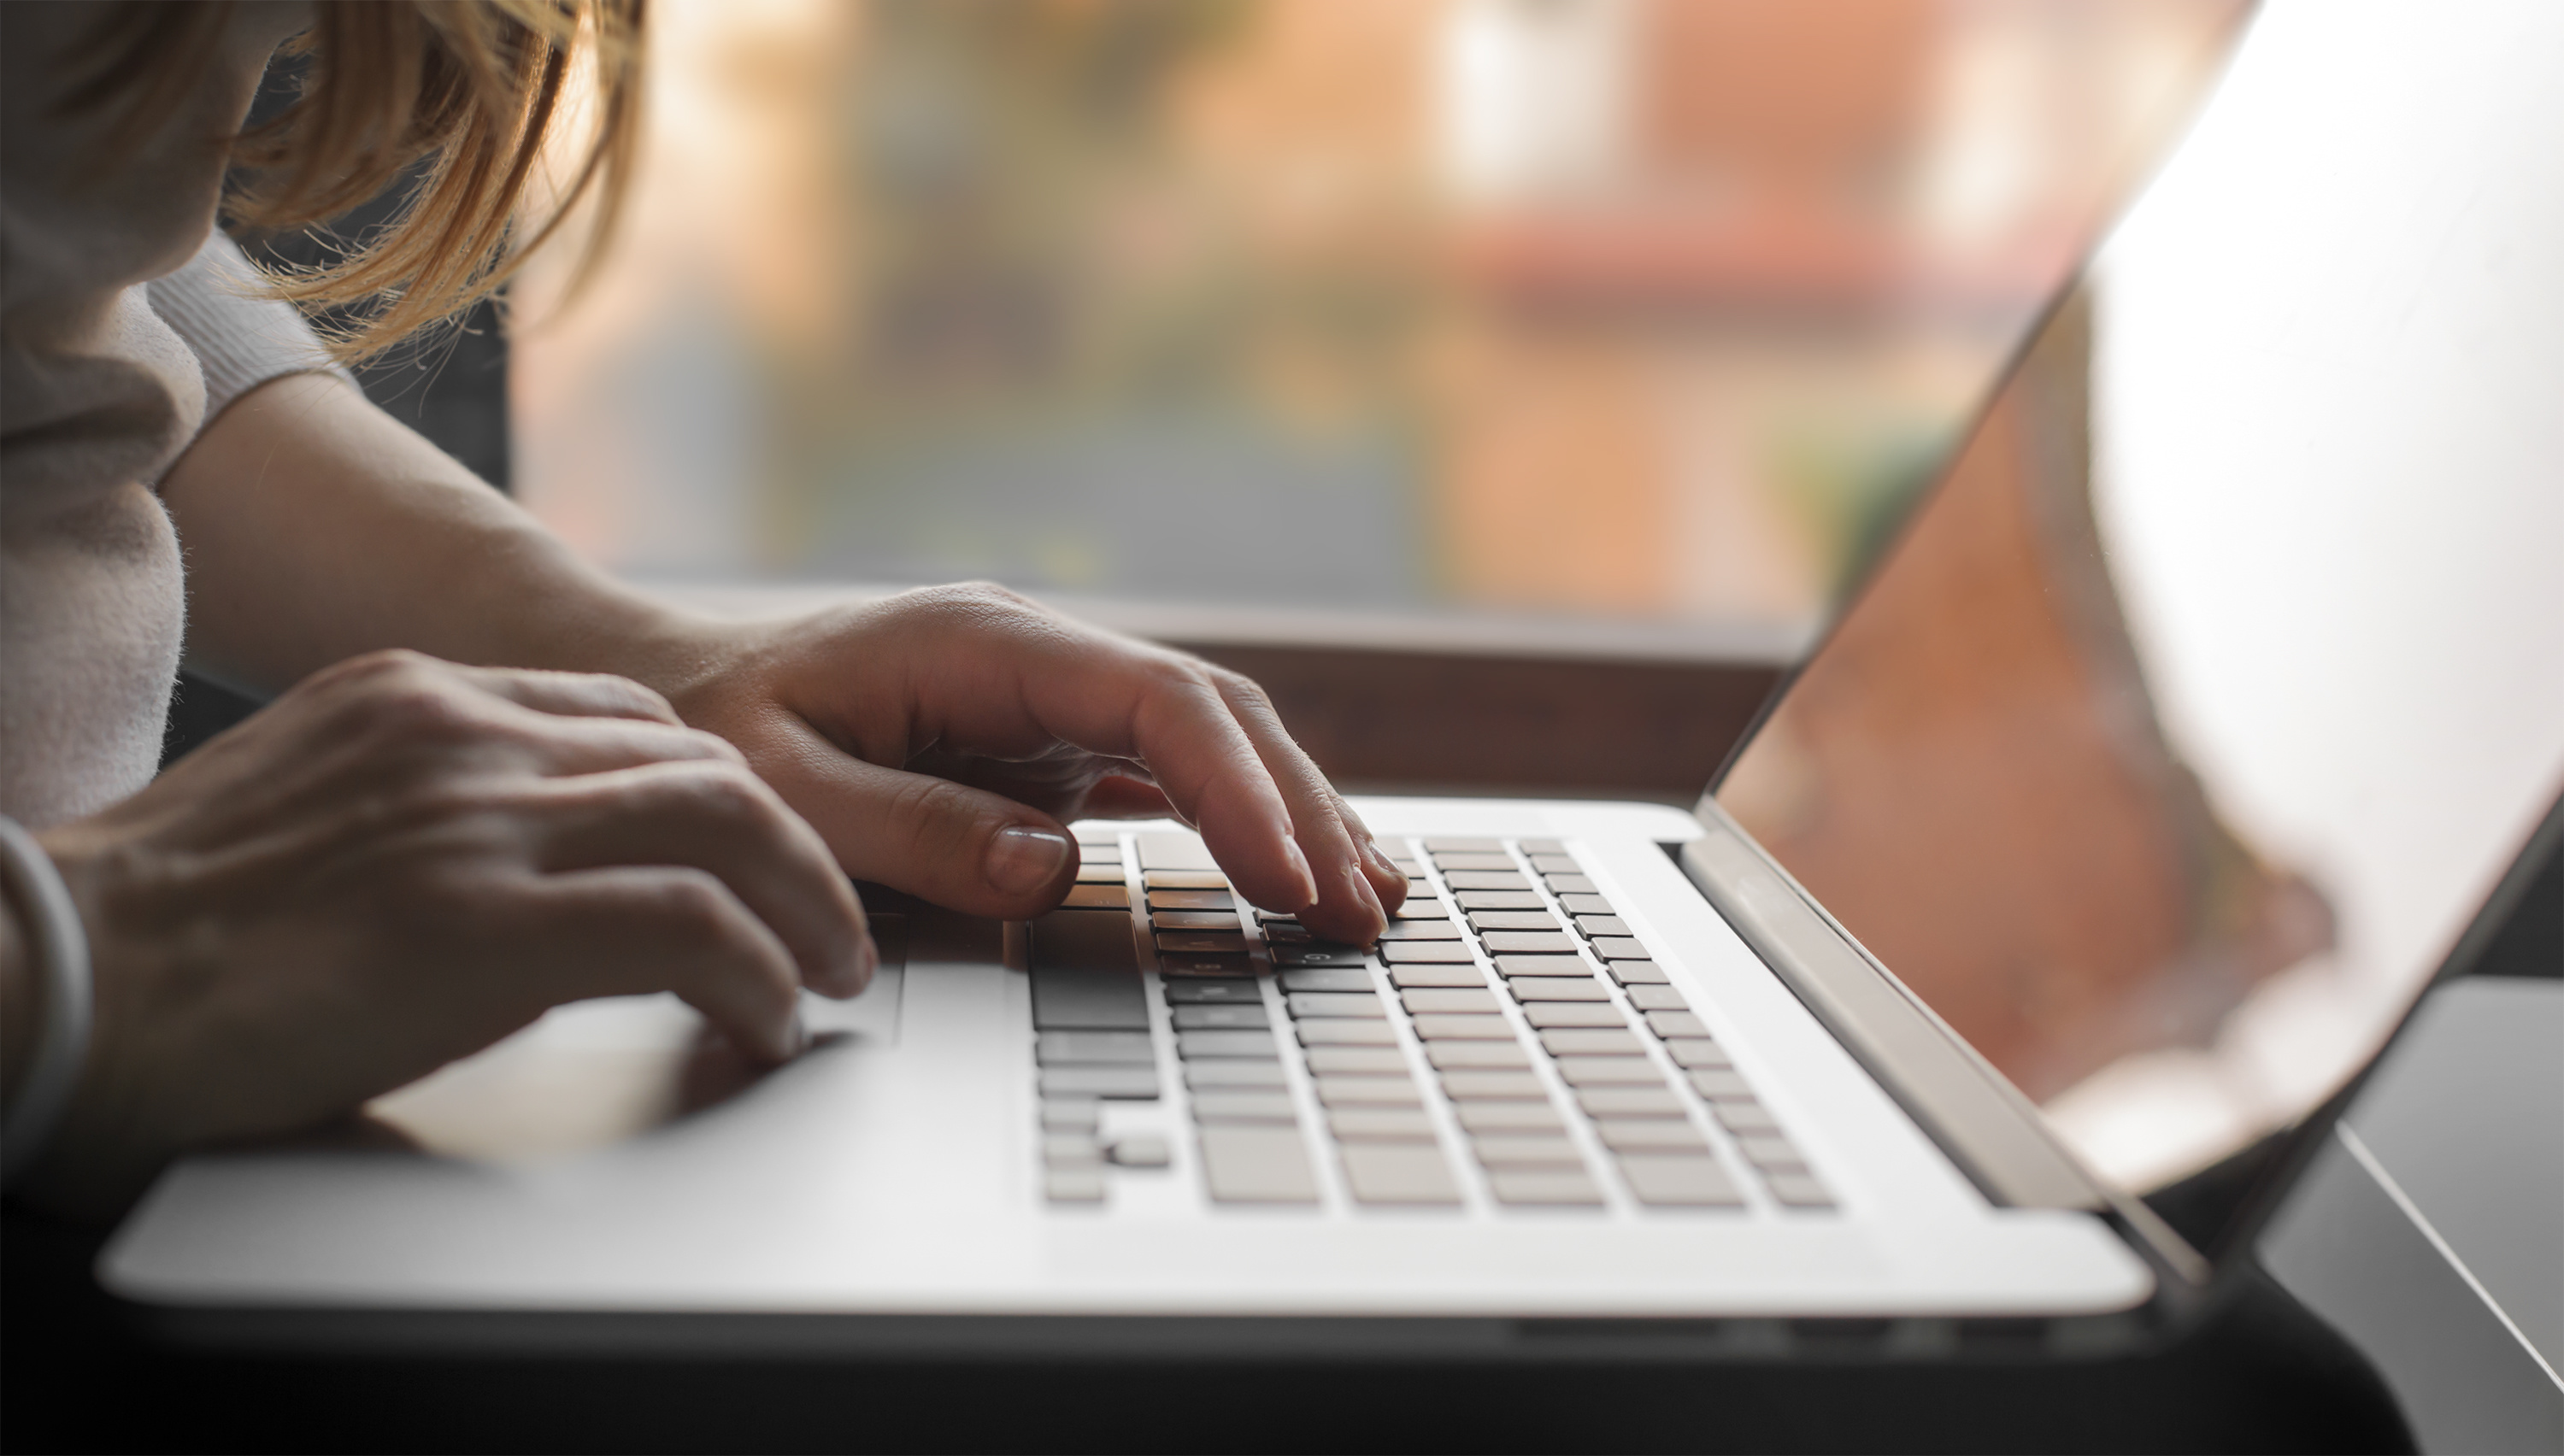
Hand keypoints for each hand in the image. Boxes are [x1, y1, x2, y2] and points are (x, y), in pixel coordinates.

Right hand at [18, 650, 866, 1214]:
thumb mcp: (310, 804)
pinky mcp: (482, 923)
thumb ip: (422, 800)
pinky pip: (686, 926)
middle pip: (704, 760)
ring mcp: (477, 820)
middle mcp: (463, 734)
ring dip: (807, 909)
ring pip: (726, 823)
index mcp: (417, 695)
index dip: (722, 789)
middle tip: (832, 926)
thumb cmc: (161, 926)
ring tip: (827, 975)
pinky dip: (755, 975)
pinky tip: (763, 1021)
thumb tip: (520, 862)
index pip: (630, 714)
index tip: (758, 852)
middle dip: (795, 847)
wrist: (55, 979)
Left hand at [655, 584, 1406, 941]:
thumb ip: (908, 829)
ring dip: (1292, 816)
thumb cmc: (716, 735)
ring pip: (1212, 741)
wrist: (677, 692)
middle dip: (1298, 810)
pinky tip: (1297, 872)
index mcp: (983, 641)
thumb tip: (1049, 865)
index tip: (1286, 877)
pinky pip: (1175, 774)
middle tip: (1360, 914)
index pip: (1156, 703)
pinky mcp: (1052, 746)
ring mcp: (1053, 700)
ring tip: (1366, 902)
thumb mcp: (779, 789)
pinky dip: (1245, 820)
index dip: (1236, 788)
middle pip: (1213, 715)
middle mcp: (1039, 657)